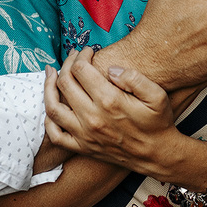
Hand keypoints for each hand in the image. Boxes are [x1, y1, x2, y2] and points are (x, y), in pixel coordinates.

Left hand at [44, 48, 178, 168]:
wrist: (157, 154)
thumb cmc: (158, 122)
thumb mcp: (157, 95)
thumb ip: (135, 78)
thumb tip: (111, 68)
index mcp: (109, 101)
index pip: (81, 70)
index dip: (82, 55)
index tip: (89, 51)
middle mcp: (92, 118)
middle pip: (65, 83)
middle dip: (66, 64)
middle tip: (74, 57)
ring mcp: (84, 134)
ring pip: (53, 107)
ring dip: (48, 86)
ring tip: (52, 72)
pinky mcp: (82, 147)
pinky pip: (55, 135)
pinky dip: (48, 119)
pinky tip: (52, 104)